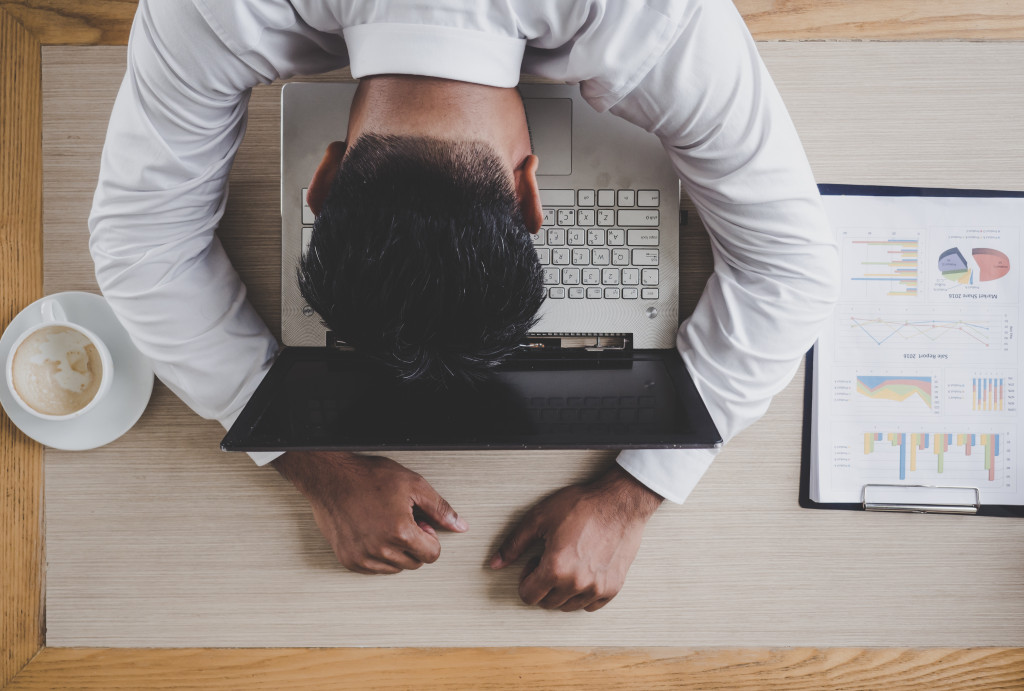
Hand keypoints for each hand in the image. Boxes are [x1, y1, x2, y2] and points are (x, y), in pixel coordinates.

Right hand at [273, 451, 466, 573]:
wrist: (331, 478)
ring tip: (386, 525)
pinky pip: (374, 569)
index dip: (429, 538)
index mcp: (400, 532)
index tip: (419, 523)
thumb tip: (459, 526)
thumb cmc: (368, 477)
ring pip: (395, 568)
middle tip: (402, 520)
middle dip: (414, 545)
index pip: (432, 555)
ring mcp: (362, 557)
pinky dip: (378, 556)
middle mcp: (380, 550)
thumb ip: (440, 509)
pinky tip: (372, 533)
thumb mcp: (413, 485)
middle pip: (414, 563)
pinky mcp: (348, 560)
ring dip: (396, 551)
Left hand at [490, 464, 661, 611]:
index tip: (534, 563)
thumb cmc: (582, 506)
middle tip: (551, 559)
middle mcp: (576, 584)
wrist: (620, 503)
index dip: (526, 579)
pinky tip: (583, 571)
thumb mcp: (539, 519)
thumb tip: (495, 563)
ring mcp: (597, 588)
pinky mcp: (613, 588)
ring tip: (568, 563)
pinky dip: (583, 594)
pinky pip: (590, 605)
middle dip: (543, 584)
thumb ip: (514, 544)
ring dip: (562, 590)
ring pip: (568, 606)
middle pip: (547, 603)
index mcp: (555, 568)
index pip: (528, 596)